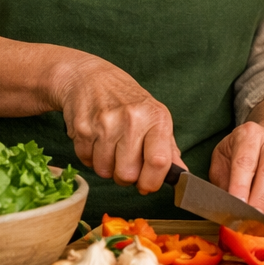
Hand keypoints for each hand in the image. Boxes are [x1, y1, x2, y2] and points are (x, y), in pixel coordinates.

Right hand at [51, 54, 184, 194]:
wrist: (90, 79)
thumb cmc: (128, 102)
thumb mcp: (155, 118)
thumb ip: (168, 148)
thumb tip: (181, 174)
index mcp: (156, 118)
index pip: (159, 161)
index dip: (153, 182)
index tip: (148, 185)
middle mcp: (132, 120)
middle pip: (128, 174)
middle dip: (126, 177)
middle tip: (126, 163)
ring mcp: (105, 124)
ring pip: (105, 171)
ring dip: (107, 167)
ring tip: (111, 148)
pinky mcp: (82, 129)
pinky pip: (86, 162)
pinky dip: (91, 158)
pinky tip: (96, 141)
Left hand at [210, 118, 263, 226]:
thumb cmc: (239, 153)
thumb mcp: (223, 159)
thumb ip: (223, 181)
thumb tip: (226, 208)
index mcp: (250, 134)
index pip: (245, 162)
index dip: (240, 186)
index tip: (236, 206)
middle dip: (259, 201)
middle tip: (250, 222)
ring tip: (260, 227)